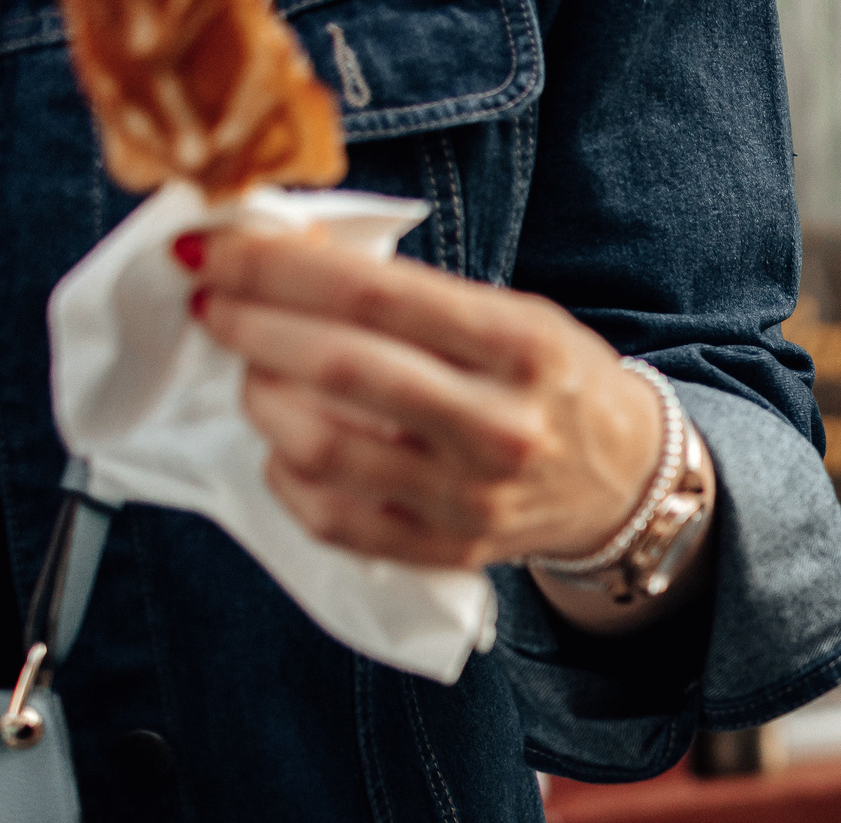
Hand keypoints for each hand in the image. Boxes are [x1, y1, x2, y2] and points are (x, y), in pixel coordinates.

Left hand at [183, 229, 704, 631]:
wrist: (626, 480)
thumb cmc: (554, 381)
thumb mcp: (510, 313)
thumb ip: (409, 293)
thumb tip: (282, 259)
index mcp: (522, 347)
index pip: (372, 295)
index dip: (274, 268)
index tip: (215, 253)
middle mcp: (503, 427)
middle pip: (339, 368)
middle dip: (251, 327)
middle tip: (217, 308)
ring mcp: (474, 499)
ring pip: (321, 447)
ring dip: (262, 399)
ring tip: (257, 376)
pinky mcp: (450, 551)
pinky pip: (331, 518)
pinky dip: (286, 474)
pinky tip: (287, 446)